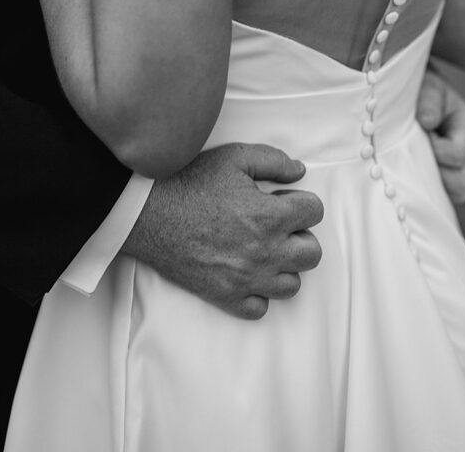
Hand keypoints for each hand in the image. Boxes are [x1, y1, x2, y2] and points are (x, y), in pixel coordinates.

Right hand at [122, 143, 323, 319]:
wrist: (149, 213)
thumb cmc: (189, 183)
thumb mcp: (234, 157)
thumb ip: (274, 160)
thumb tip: (299, 171)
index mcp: (270, 216)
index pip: (315, 212)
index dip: (301, 201)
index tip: (282, 199)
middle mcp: (265, 252)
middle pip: (312, 253)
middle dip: (300, 234)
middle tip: (276, 223)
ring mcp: (246, 278)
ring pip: (292, 284)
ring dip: (284, 265)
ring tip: (263, 247)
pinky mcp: (226, 296)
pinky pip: (260, 307)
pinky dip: (259, 292)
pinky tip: (247, 271)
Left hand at [416, 70, 464, 203]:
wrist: (403, 89)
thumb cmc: (417, 84)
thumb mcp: (426, 84)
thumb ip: (429, 100)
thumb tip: (428, 122)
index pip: (456, 154)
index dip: (434, 150)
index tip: (417, 133)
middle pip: (462, 185)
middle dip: (435, 175)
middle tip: (411, 156)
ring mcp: (452, 168)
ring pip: (447, 196)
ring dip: (426, 184)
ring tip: (407, 164)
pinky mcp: (435, 179)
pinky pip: (430, 198)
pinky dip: (417, 191)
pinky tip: (401, 175)